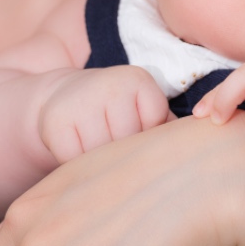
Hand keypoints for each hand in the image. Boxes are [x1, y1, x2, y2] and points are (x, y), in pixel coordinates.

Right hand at [37, 66, 169, 163]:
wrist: (62, 96)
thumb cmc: (113, 109)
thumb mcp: (142, 106)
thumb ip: (165, 125)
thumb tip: (188, 148)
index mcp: (137, 80)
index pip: (154, 127)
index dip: (145, 139)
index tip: (133, 130)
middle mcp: (109, 84)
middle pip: (128, 142)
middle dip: (124, 154)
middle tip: (114, 144)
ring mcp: (80, 102)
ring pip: (102, 155)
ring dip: (100, 163)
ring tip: (96, 148)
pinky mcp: (56, 123)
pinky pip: (76, 161)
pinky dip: (76, 165)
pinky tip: (76, 150)